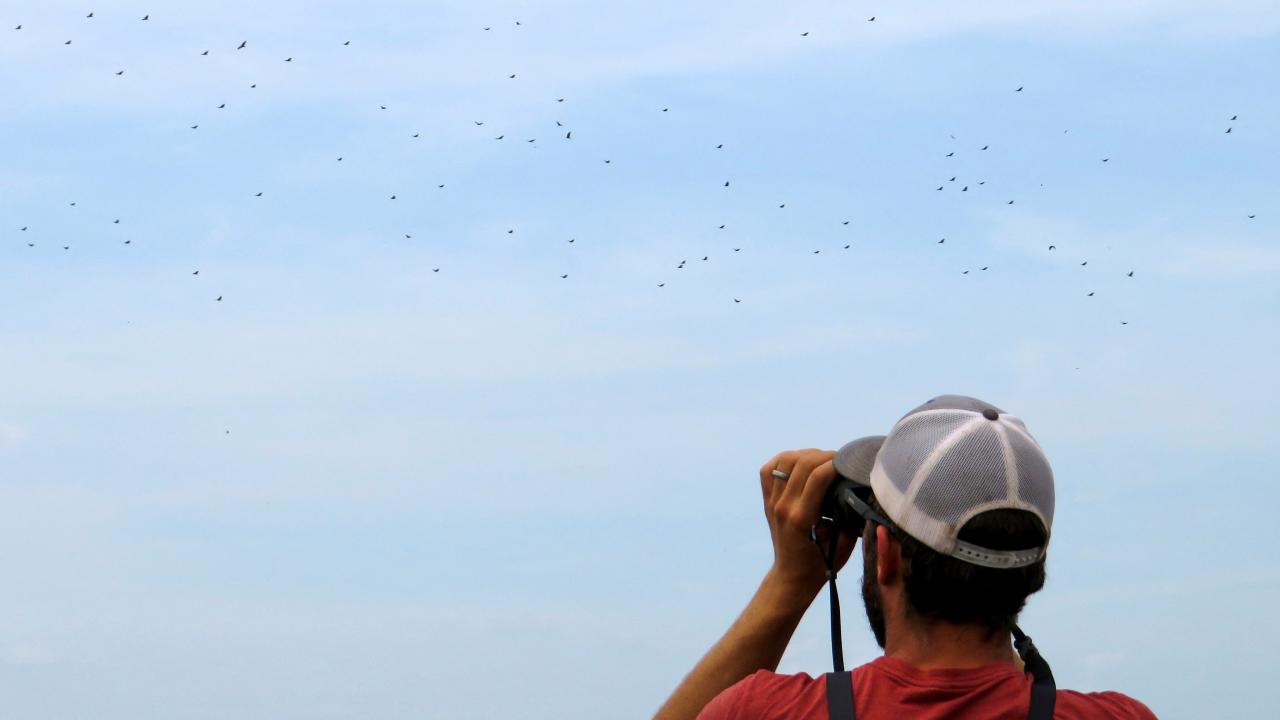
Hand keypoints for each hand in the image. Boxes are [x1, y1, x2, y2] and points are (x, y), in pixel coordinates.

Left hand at [759, 449, 857, 597]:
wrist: (792, 576)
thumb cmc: (824, 562)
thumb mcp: (844, 543)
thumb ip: (850, 514)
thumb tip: (858, 488)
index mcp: (802, 518)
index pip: (818, 477)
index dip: (837, 463)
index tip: (851, 462)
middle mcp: (783, 506)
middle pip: (801, 463)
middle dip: (825, 455)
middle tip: (841, 460)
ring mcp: (772, 502)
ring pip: (785, 460)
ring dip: (806, 454)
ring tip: (823, 460)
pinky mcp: (767, 500)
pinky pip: (768, 469)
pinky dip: (784, 460)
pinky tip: (800, 462)